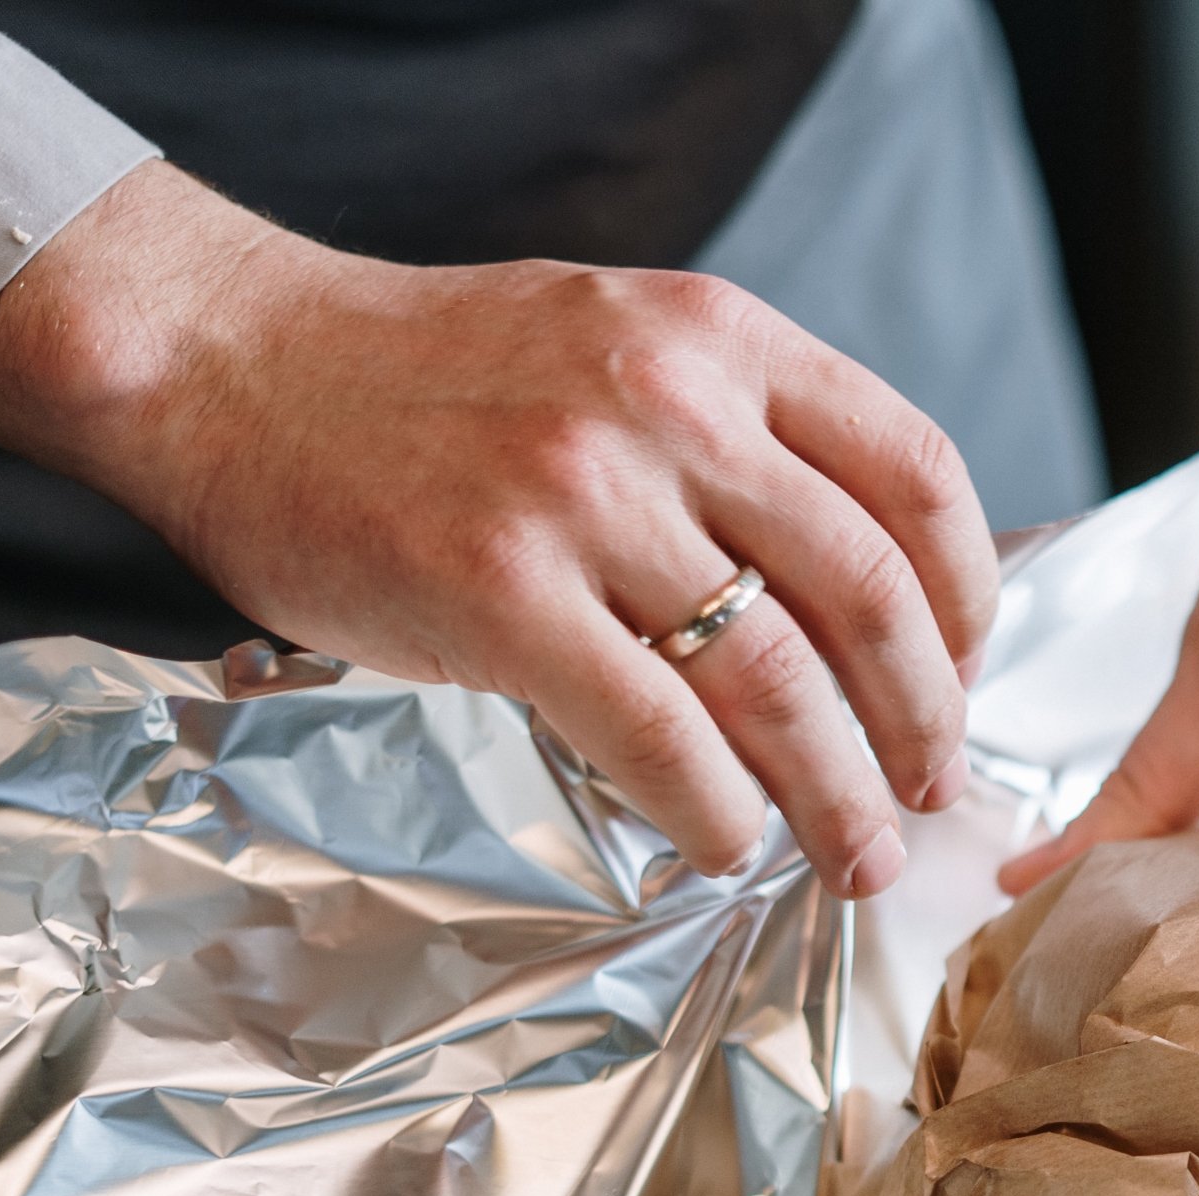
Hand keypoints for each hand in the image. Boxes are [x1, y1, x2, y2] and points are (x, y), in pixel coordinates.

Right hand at [0, 163, 998, 889]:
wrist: (229, 359)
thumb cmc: (431, 377)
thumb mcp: (620, 343)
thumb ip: (739, 438)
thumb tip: (860, 597)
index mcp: (722, 338)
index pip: (917, 475)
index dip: (969, 599)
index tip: (966, 674)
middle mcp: (671, 403)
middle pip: (867, 595)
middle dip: (926, 720)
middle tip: (935, 790)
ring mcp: (583, 496)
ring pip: (776, 679)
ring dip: (840, 793)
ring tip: (861, 854)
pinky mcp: (498, 592)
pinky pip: (658, 734)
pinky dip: (717, 811)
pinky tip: (729, 846)